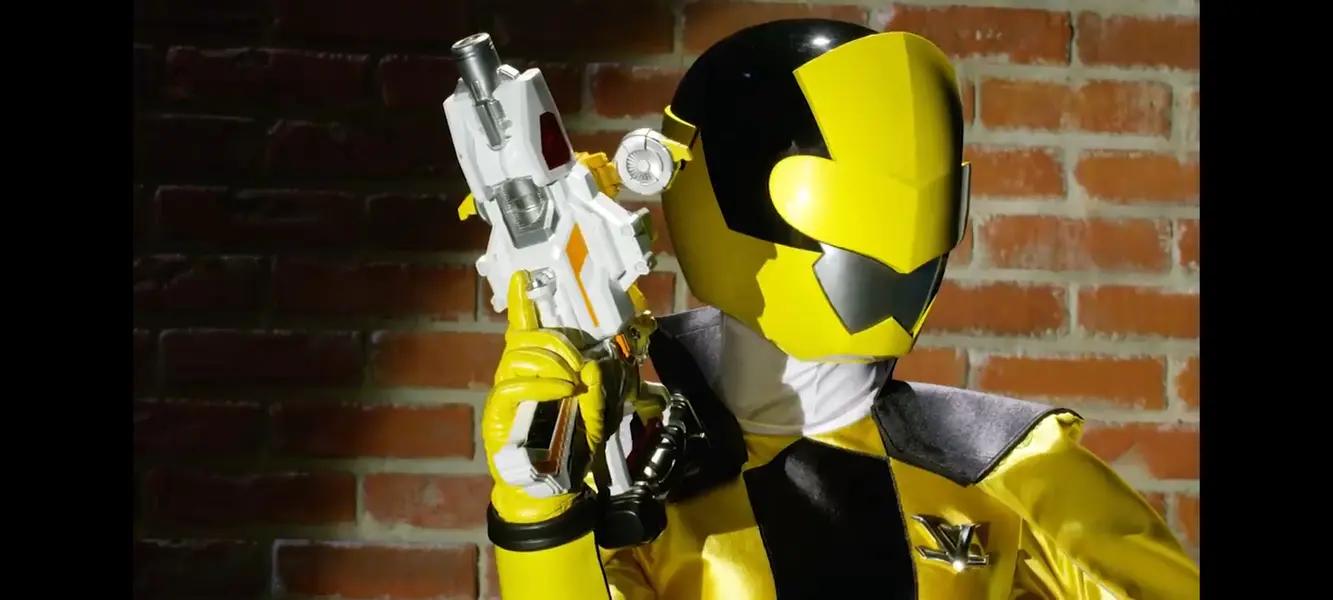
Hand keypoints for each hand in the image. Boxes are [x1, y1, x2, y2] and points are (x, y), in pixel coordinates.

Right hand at [483, 271, 604, 523]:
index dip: (523, 303)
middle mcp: (514, 375)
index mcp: (536, 370)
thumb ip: (597, 391)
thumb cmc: (571, 447)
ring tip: (573, 382)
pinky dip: (543, 384)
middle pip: (528, 338)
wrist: (551, 487)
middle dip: (559, 342)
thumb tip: (594, 366)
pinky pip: (513, 386)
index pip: (525, 329)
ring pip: (520, 357)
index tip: (524, 277)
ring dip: (554, 363)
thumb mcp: (594, 415)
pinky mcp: (496, 415)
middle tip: (581, 362)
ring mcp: (503, 394)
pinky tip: (564, 390)